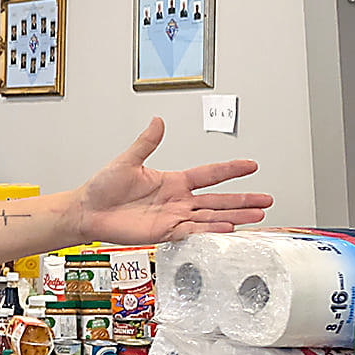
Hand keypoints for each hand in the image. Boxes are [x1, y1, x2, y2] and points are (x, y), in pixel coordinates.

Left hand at [70, 120, 271, 245]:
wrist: (87, 211)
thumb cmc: (103, 188)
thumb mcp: (126, 161)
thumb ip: (145, 143)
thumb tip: (157, 121)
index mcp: (173, 181)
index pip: (209, 174)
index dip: (230, 170)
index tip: (251, 165)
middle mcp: (178, 200)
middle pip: (218, 200)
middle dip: (243, 199)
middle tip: (266, 200)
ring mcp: (173, 217)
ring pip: (211, 217)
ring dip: (234, 216)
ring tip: (258, 216)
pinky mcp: (164, 233)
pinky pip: (192, 232)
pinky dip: (210, 231)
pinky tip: (228, 229)